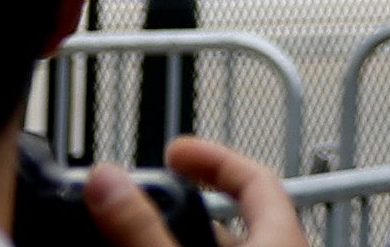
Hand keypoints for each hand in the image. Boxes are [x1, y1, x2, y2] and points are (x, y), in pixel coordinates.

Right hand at [74, 135, 290, 246]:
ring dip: (180, 240)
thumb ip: (142, 228)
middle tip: (147, 203)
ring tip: (138, 239)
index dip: (214, 157)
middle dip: (186, 212)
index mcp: (283, 238)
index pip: (257, 178)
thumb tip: (106, 181)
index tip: (175, 150)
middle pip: (240, 221)